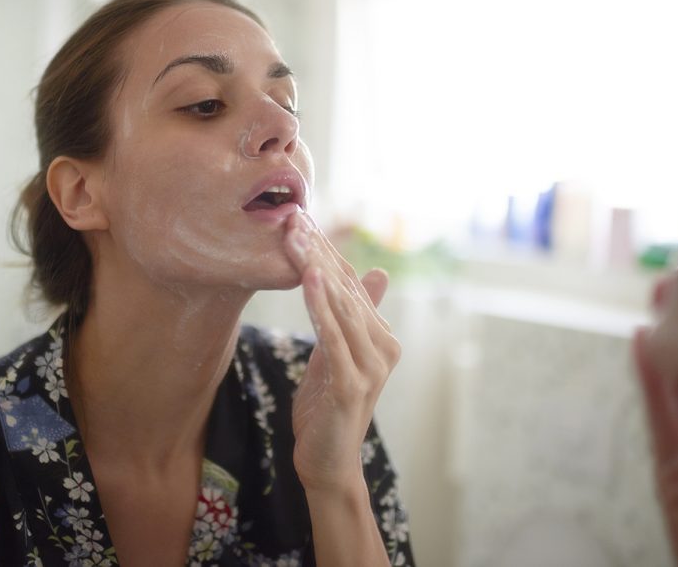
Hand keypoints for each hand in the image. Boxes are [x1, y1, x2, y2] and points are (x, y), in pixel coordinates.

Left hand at [283, 211, 400, 493]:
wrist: (327, 461)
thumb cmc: (327, 408)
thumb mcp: (335, 354)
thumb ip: (349, 316)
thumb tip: (373, 274)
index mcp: (381, 336)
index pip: (351, 283)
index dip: (326, 249)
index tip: (300, 218)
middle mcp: (384, 347)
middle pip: (347, 288)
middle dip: (318, 250)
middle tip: (293, 216)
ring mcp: (372, 367)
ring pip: (342, 306)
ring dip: (316, 268)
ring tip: (296, 237)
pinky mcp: (354, 385)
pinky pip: (335, 336)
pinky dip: (322, 306)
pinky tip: (310, 279)